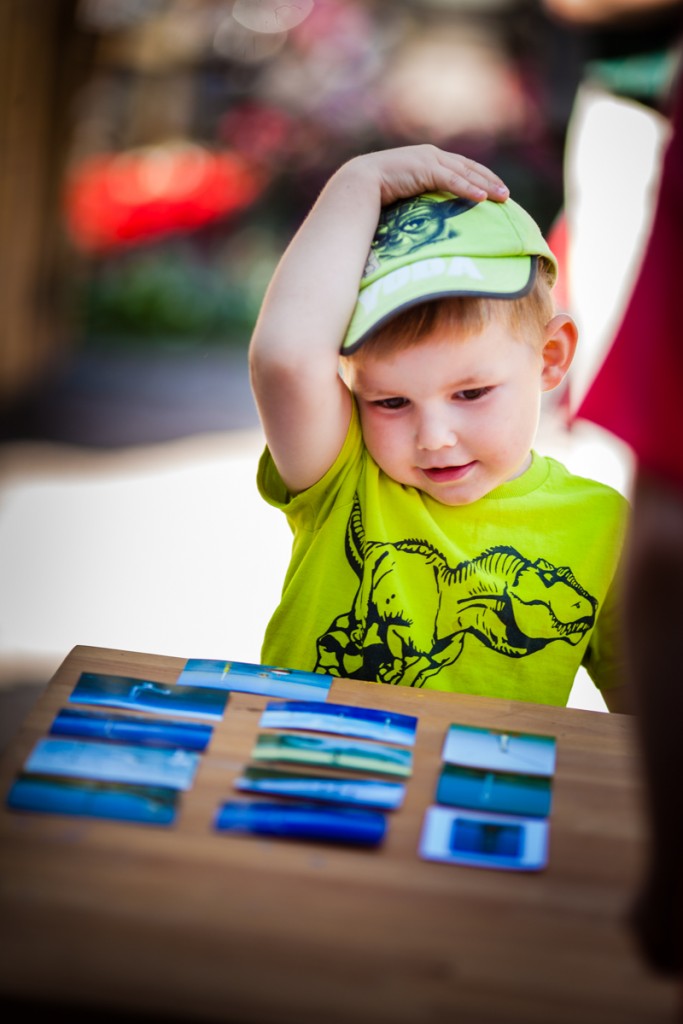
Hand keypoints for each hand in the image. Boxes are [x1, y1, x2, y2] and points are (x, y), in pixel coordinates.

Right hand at [345, 144, 509, 207]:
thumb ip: (419, 197)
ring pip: (465, 173)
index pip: (461, 167)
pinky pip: (452, 180)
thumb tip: (426, 216)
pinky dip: (469, 189)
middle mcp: (431, 155)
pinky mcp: (424, 169)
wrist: (359, 182)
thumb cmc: (377, 192)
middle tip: (506, 195)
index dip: (480, 177)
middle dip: (490, 180)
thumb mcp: (404, 193)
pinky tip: (483, 198)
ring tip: (502, 197)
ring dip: (486, 185)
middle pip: (469, 168)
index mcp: (427, 159)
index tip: (494, 190)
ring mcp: (428, 160)